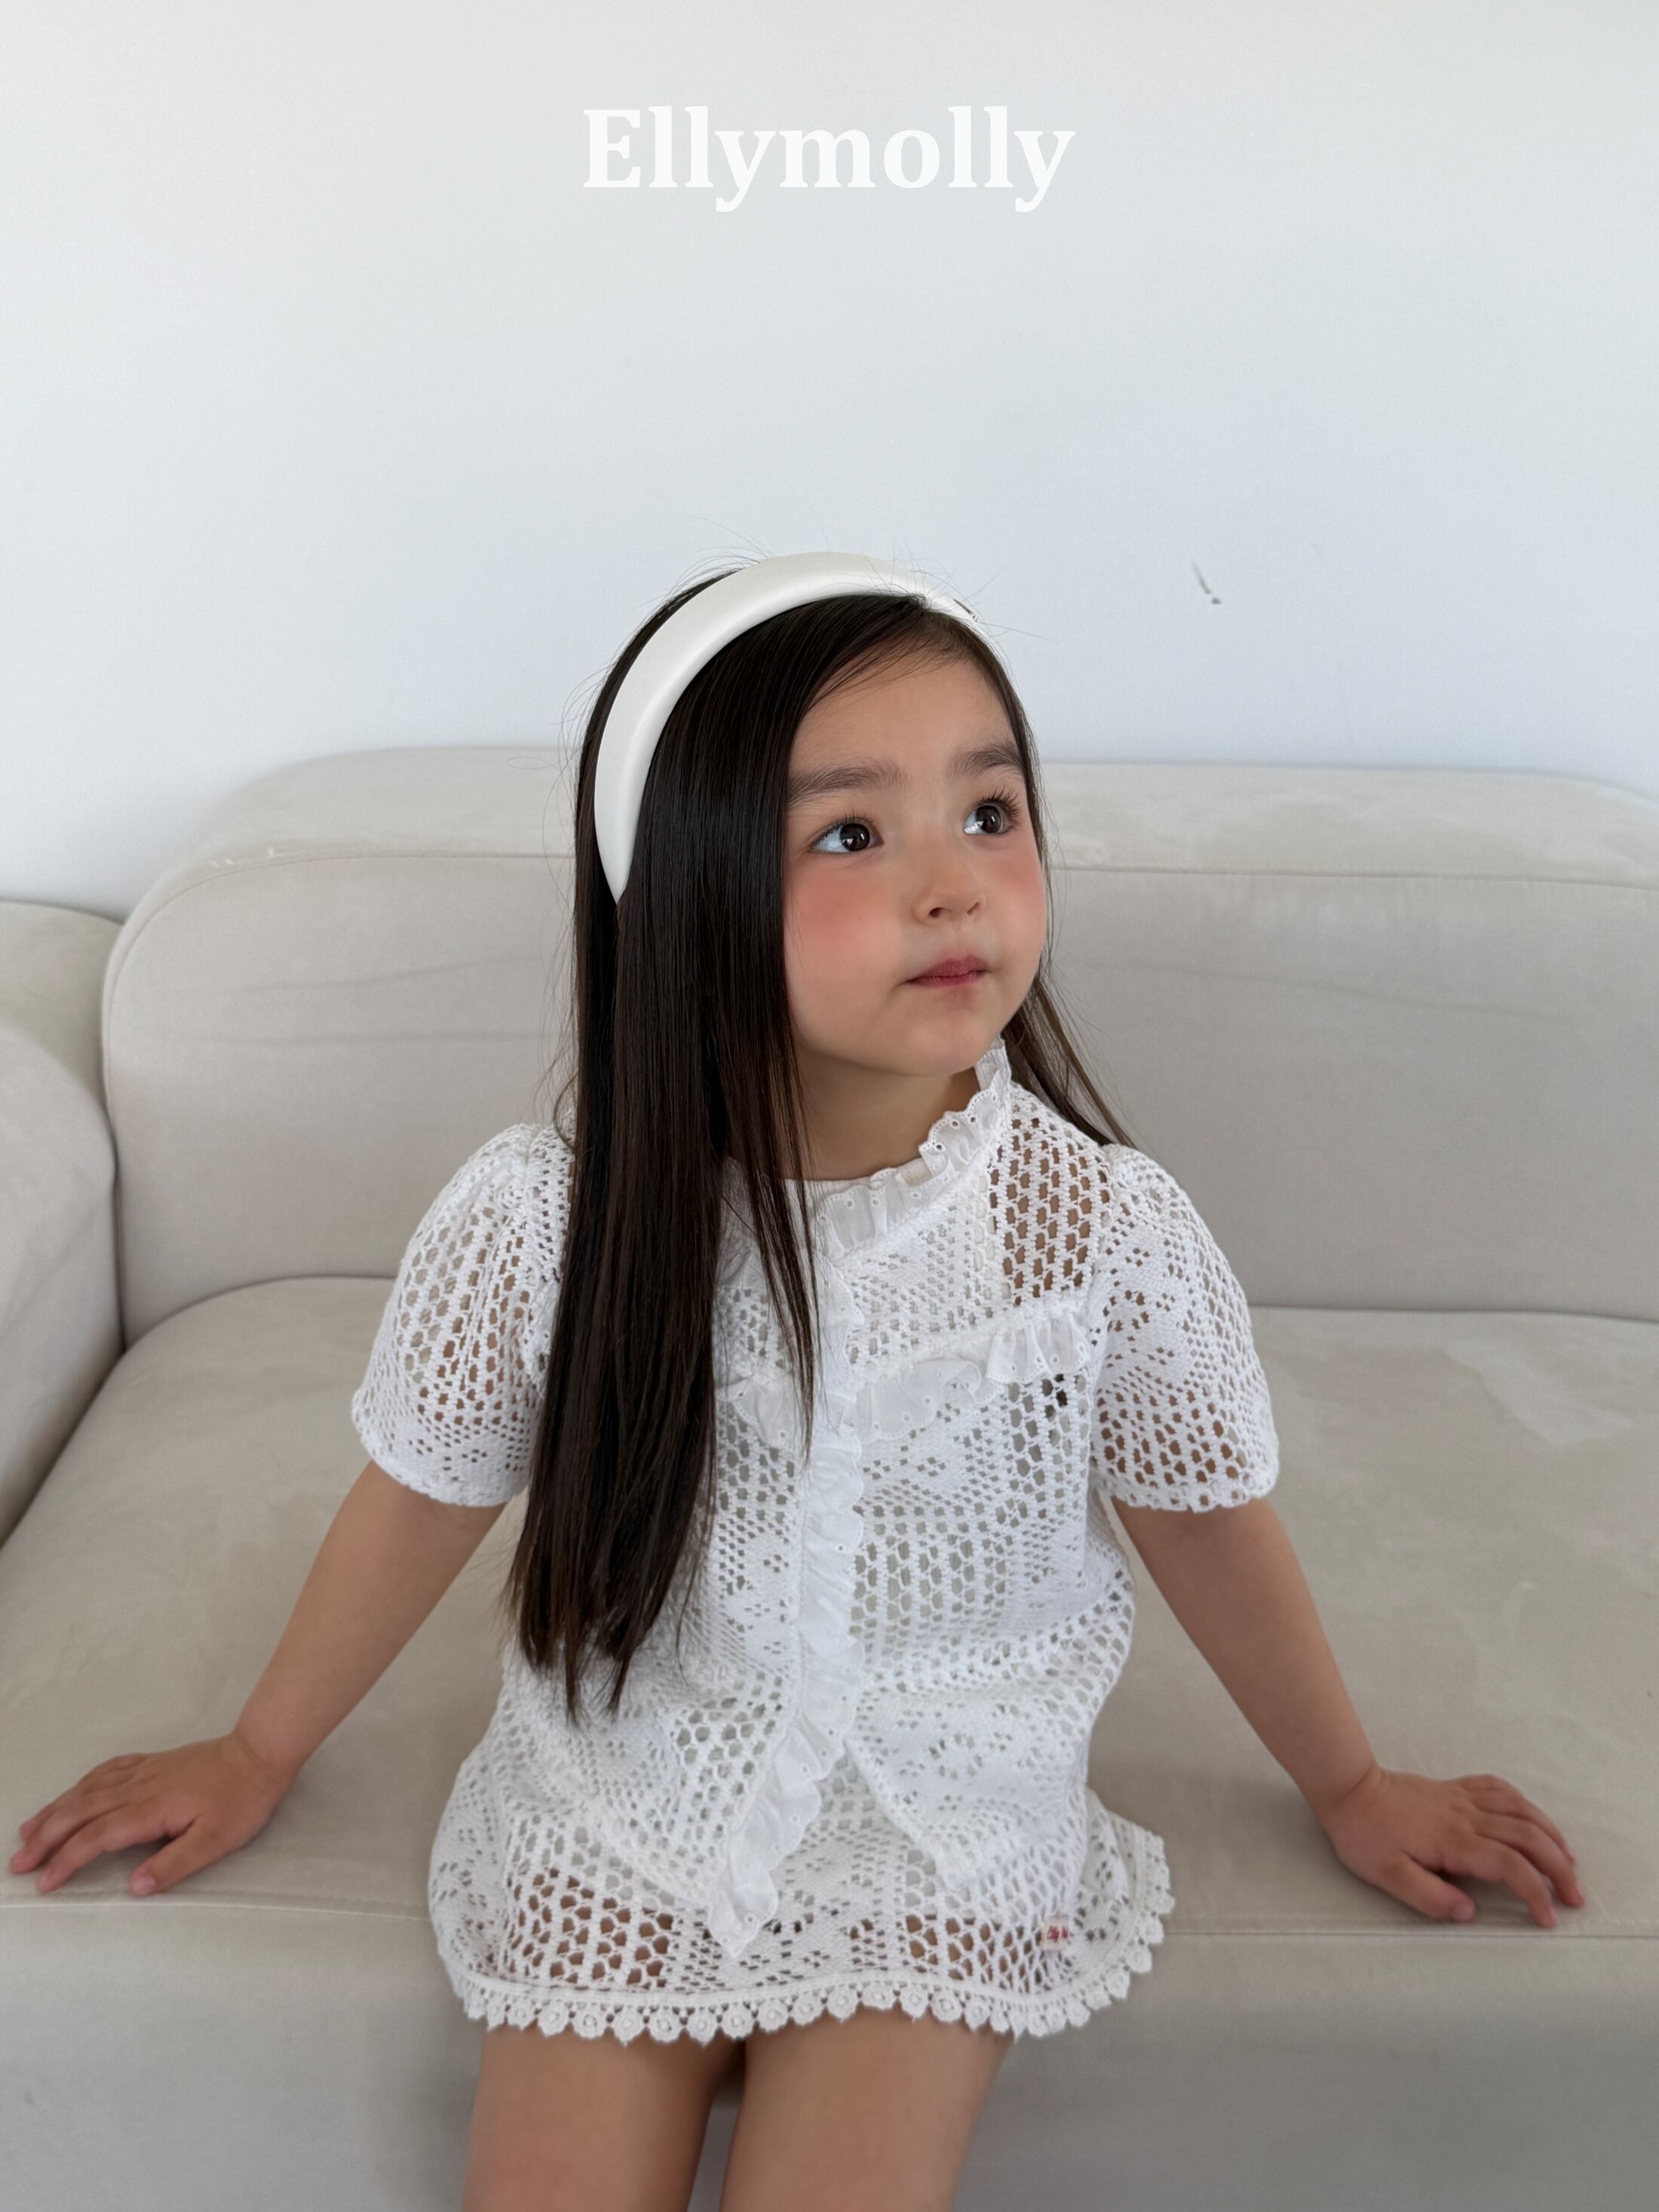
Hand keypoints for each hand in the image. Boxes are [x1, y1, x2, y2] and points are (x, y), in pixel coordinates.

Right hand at [9, 1732, 293, 1898]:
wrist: (259, 1754)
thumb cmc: (241, 1800)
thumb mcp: (218, 1841)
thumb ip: (176, 1864)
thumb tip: (136, 1887)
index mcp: (151, 1809)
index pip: (97, 1838)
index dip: (67, 1860)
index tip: (45, 1882)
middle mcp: (139, 1787)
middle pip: (80, 1812)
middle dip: (46, 1838)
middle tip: (18, 1863)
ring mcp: (144, 1771)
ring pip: (87, 1790)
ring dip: (55, 1811)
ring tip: (28, 1830)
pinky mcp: (152, 1762)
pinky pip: (106, 1770)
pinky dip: (81, 1784)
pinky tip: (71, 1794)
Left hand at [1311, 1762, 1584, 1927]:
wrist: (1349, 1788)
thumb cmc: (1365, 1835)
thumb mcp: (1387, 1875)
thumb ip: (1429, 1897)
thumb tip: (1469, 1912)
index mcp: (1454, 1842)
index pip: (1510, 1867)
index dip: (1536, 1893)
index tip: (1548, 1917)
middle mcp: (1466, 1817)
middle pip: (1528, 1837)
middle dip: (1558, 1867)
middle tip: (1574, 1896)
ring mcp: (1462, 1799)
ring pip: (1521, 1810)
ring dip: (1550, 1835)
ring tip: (1568, 1860)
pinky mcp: (1455, 1788)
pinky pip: (1499, 1788)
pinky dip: (1524, 1804)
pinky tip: (1532, 1818)